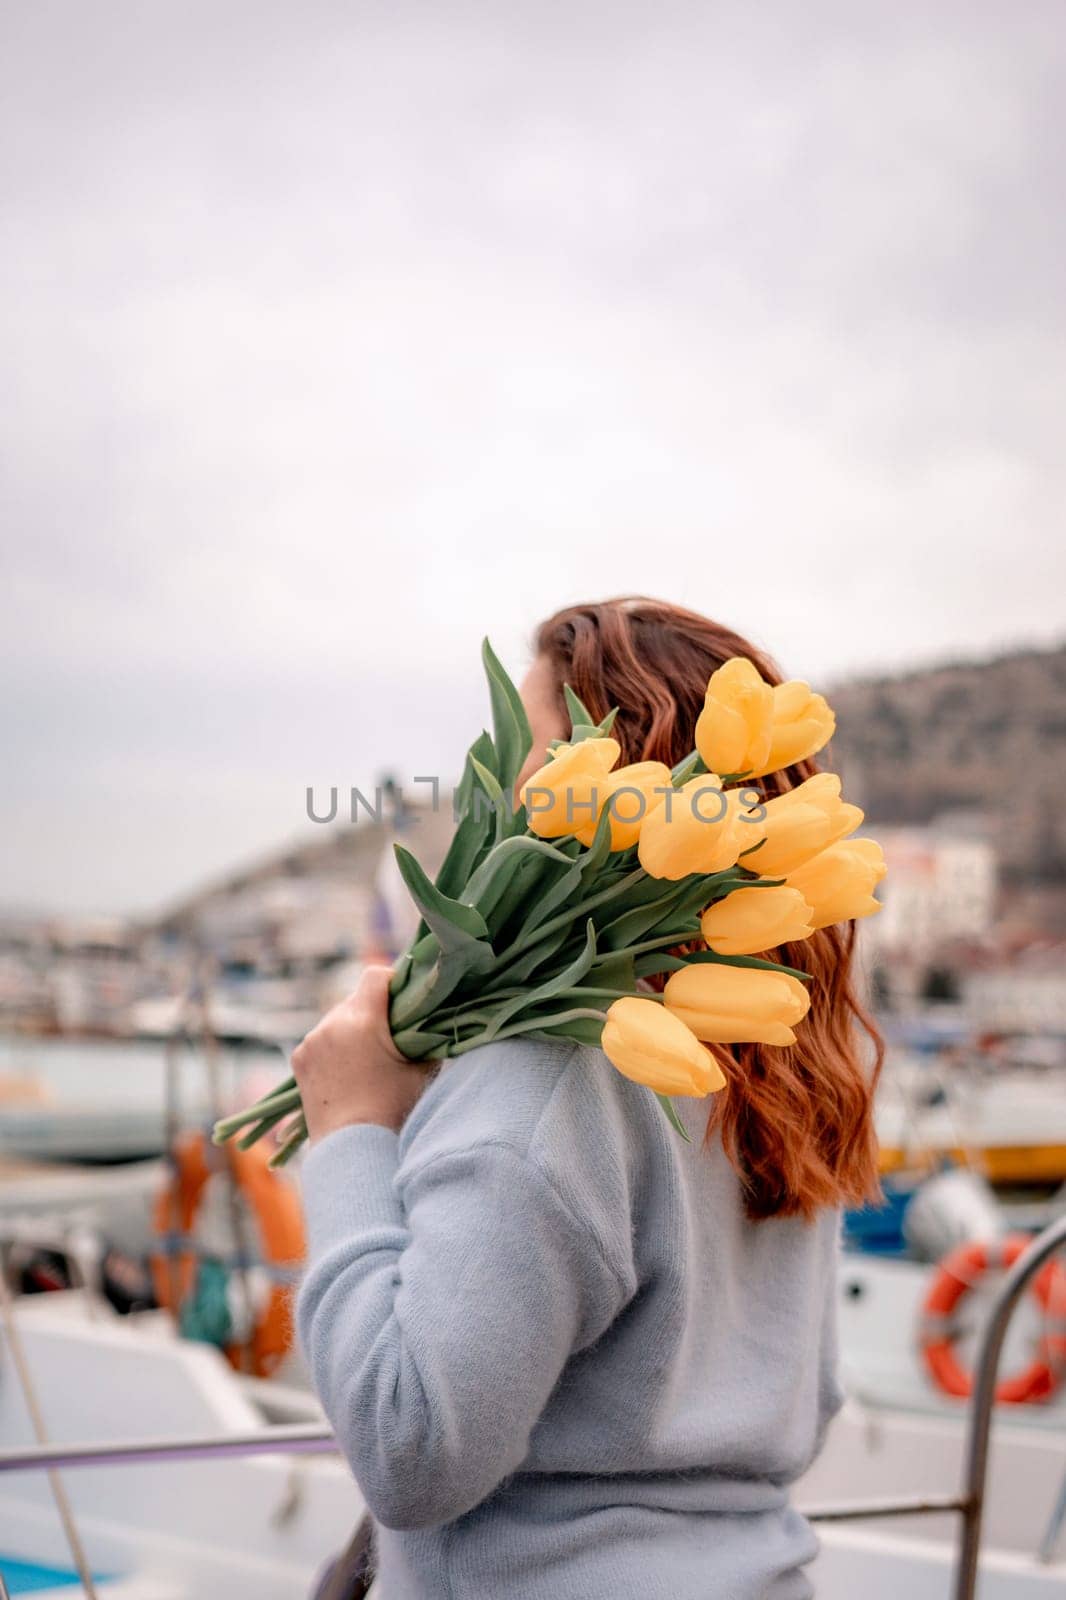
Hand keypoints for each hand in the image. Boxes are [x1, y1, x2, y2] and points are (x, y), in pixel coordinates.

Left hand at [292, 965, 433, 1142]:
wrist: (353, 1150)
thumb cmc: (394, 1111)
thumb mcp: (421, 1070)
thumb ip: (425, 1038)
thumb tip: (431, 1020)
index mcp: (362, 1020)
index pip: (376, 976)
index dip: (394, 983)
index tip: (404, 1001)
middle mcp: (331, 1024)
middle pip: (356, 998)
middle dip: (373, 1011)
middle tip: (390, 1037)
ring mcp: (311, 1042)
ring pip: (337, 1019)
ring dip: (352, 1028)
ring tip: (366, 1060)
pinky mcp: (298, 1059)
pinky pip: (320, 1039)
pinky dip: (334, 1047)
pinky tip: (346, 1072)